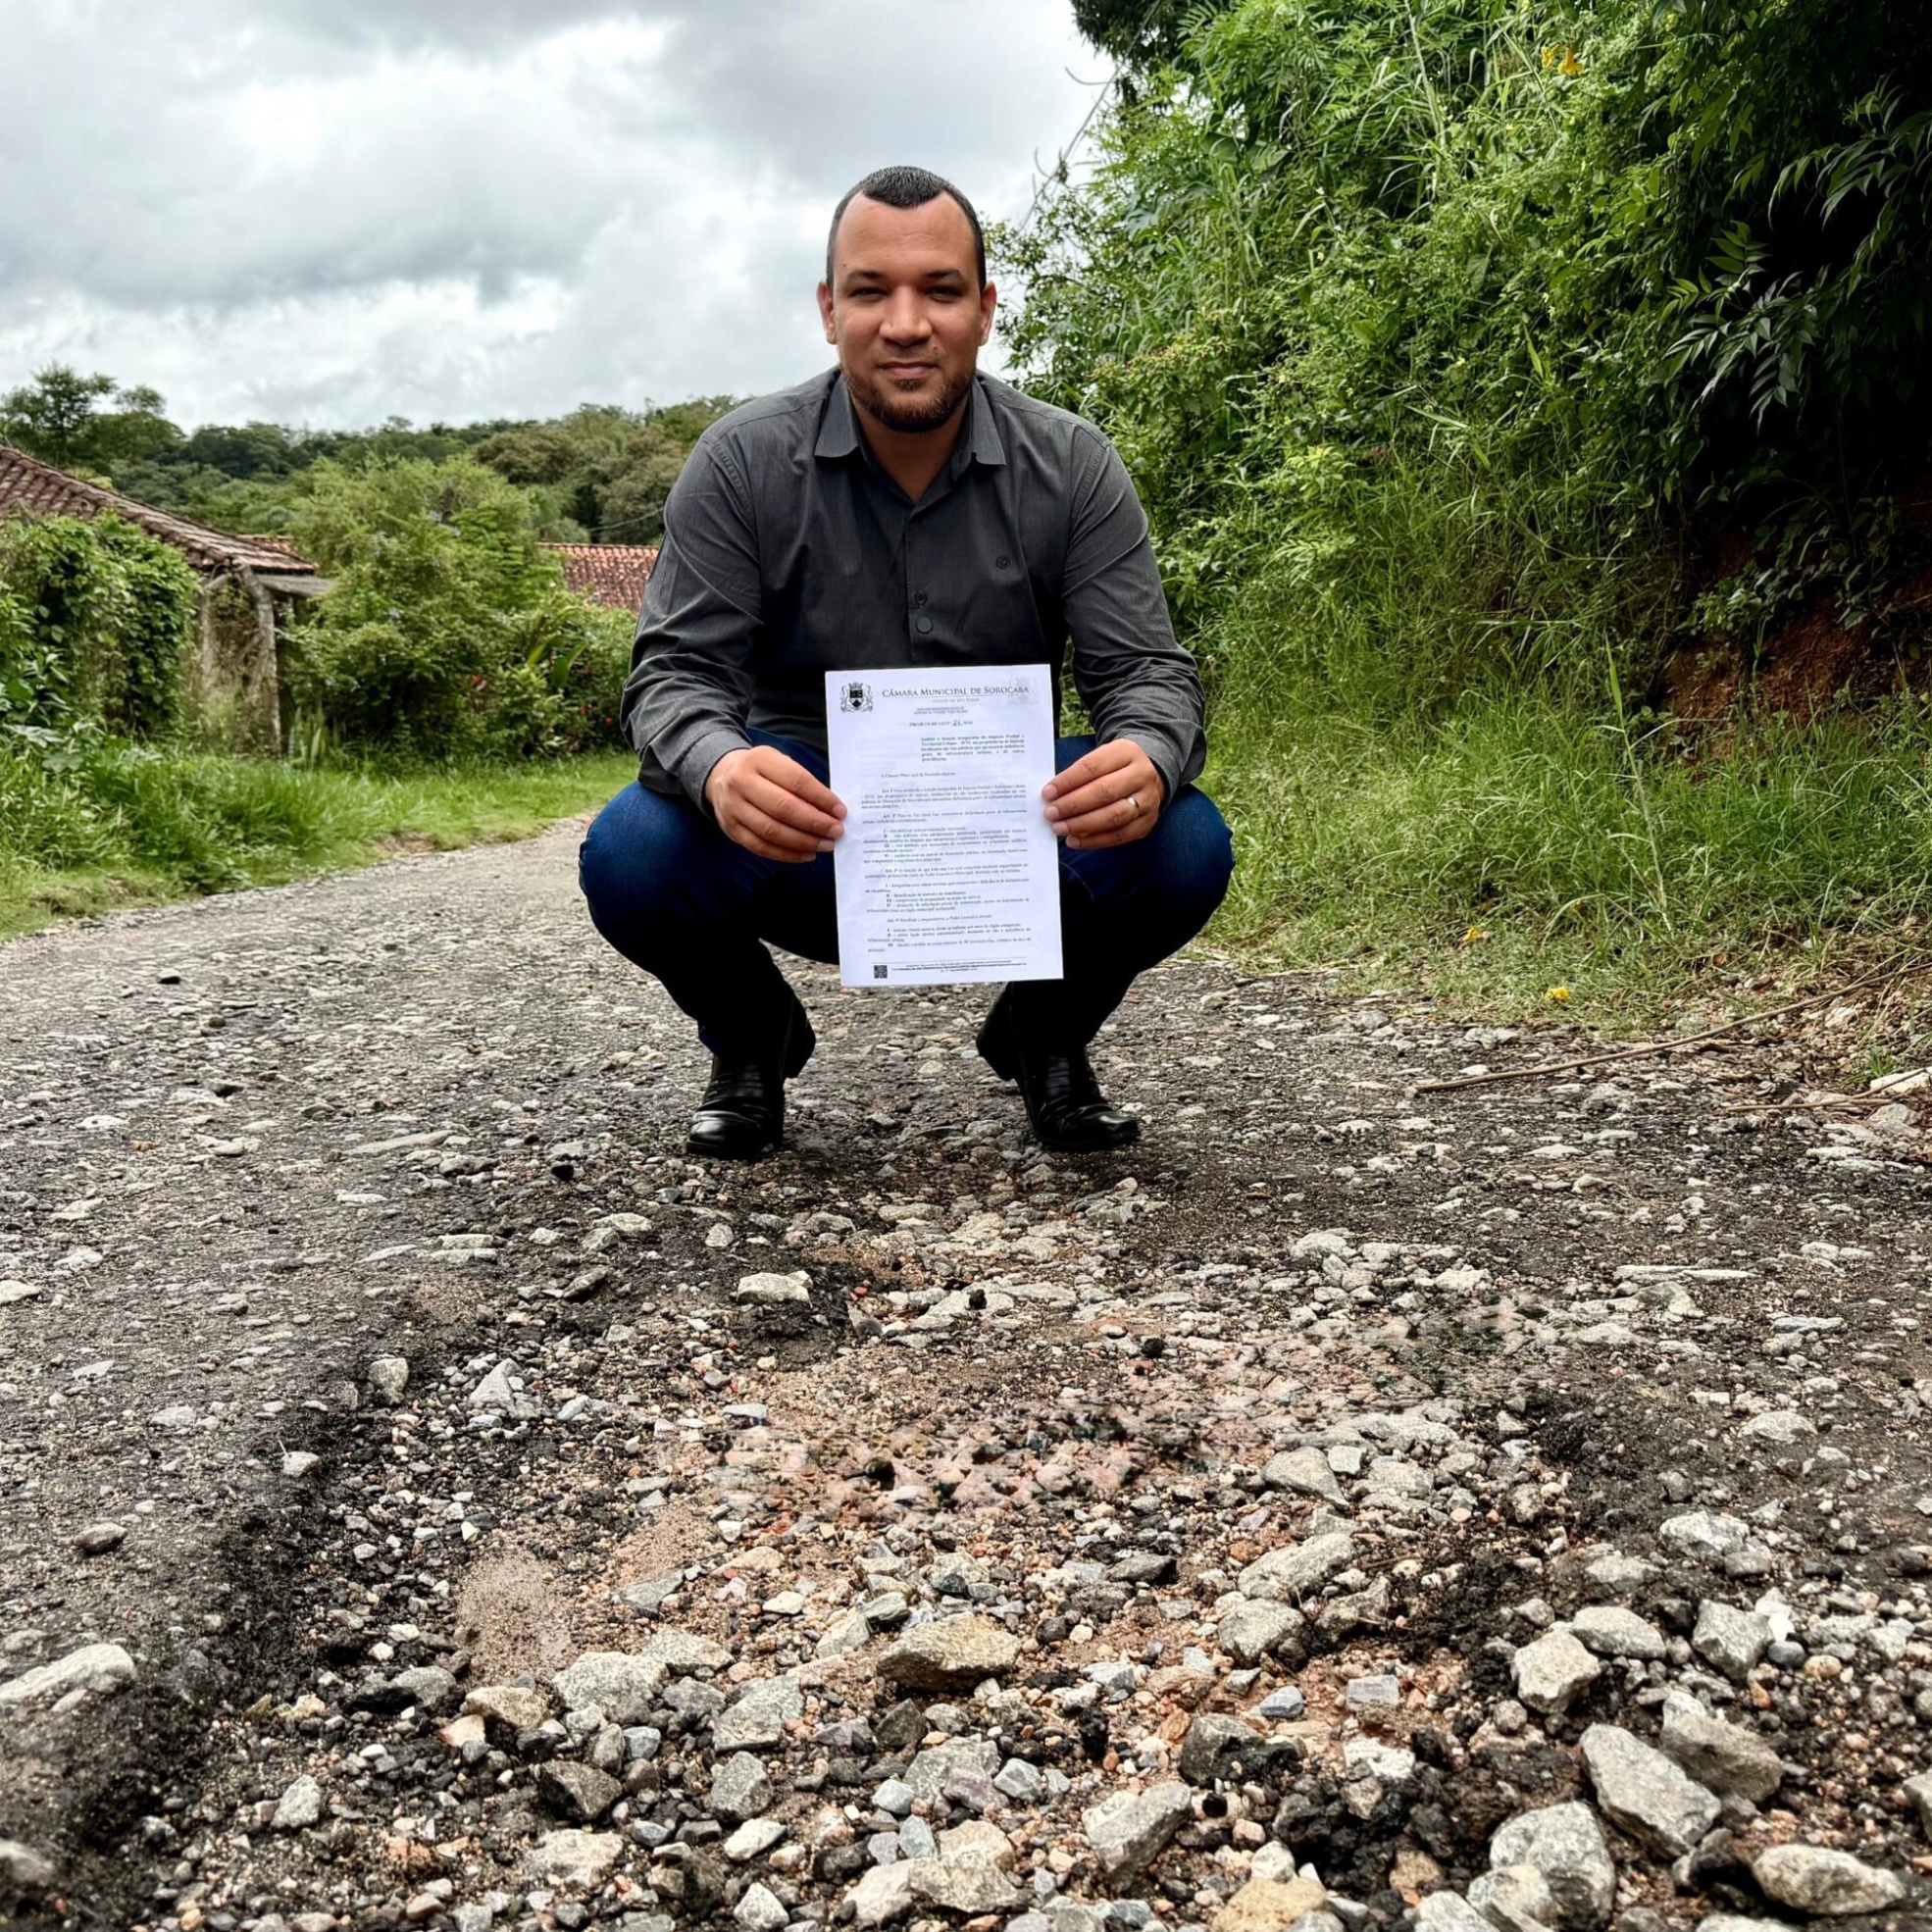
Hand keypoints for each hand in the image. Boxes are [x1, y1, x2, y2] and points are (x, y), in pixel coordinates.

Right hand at [704, 745, 845, 862]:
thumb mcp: (779, 762)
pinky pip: (761, 847)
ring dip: (804, 841)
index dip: (821, 798)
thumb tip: (831, 810)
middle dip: (815, 822)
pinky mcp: (731, 829)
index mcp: (759, 760)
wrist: (720, 775)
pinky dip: (787, 854)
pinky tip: (807, 853)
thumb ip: (802, 782)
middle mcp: (742, 782)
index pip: (796, 781)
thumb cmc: (761, 770)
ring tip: (825, 844)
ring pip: (772, 831)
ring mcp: (733, 808)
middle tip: (836, 831)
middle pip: (783, 808)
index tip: (840, 811)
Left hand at [1041, 738, 1164, 849]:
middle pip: (1104, 791)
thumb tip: (1051, 796)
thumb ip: (1078, 775)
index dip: (1068, 781)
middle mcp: (1142, 775)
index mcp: (1126, 752)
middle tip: (1051, 813)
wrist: (1145, 777)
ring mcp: (1148, 800)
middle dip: (1073, 805)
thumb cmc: (1112, 769)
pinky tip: (1075, 840)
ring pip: (1114, 816)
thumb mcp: (1099, 759)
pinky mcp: (1147, 822)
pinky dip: (1095, 840)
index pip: (1093, 767)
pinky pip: (1120, 835)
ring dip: (1082, 824)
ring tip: (1060, 828)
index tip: (1047, 793)